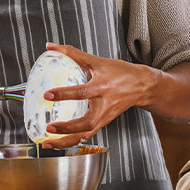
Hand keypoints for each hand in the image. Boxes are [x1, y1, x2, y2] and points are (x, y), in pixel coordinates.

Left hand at [41, 43, 161, 148]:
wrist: (141, 86)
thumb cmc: (120, 73)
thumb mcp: (97, 60)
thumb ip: (73, 53)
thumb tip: (51, 46)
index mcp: (102, 87)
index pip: (82, 92)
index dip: (64, 94)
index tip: (47, 95)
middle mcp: (104, 105)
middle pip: (86, 122)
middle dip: (67, 128)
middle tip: (49, 128)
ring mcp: (105, 117)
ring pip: (86, 134)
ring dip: (67, 141)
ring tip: (49, 143)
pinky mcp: (104, 123)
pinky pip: (88, 135)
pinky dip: (73, 141)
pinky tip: (60, 144)